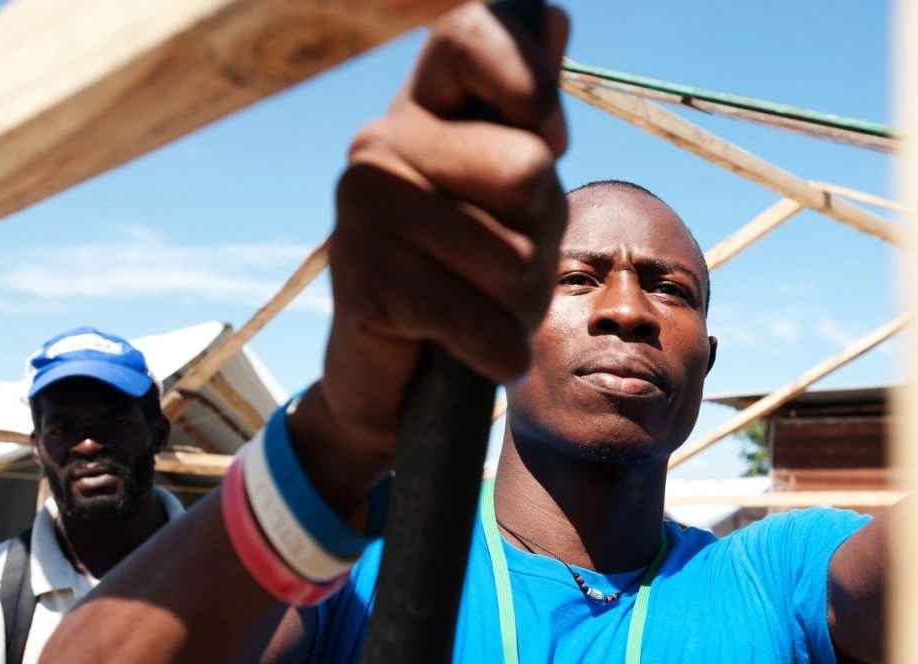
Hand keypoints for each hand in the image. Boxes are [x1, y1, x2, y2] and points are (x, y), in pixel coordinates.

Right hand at [292, 2, 570, 510]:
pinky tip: (476, 350)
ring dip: (522, 305)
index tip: (546, 130)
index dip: (523, 74)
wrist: (393, 375)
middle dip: (544, 238)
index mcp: (421, 111)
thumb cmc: (465, 273)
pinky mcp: (365, 285)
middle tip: (509, 267)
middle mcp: (381, 147)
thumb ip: (526, 116)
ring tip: (486, 309)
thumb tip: (552, 15)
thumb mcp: (508, 192)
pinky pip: (483, 321)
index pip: (467, 34)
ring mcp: (365, 215)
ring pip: (515, 256)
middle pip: (528, 169)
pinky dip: (499, 351)